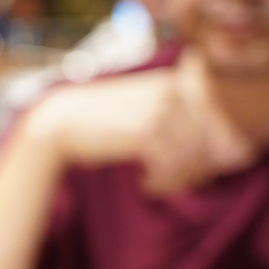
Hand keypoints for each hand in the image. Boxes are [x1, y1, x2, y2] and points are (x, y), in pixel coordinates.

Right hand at [26, 51, 255, 195]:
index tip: (185, 169)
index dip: (203, 151)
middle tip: (170, 182)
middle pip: (203, 141)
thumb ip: (167, 117)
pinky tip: (144, 183)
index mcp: (172, 83)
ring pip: (189, 155)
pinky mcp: (145, 132)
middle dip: (191, 168)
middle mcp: (171, 93)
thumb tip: (198, 149)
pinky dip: (160, 180)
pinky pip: (169, 164)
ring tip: (155, 184)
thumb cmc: (95, 120)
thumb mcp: (136, 107)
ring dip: (175, 177)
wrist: (59, 122)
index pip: (209, 122)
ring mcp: (160, 111)